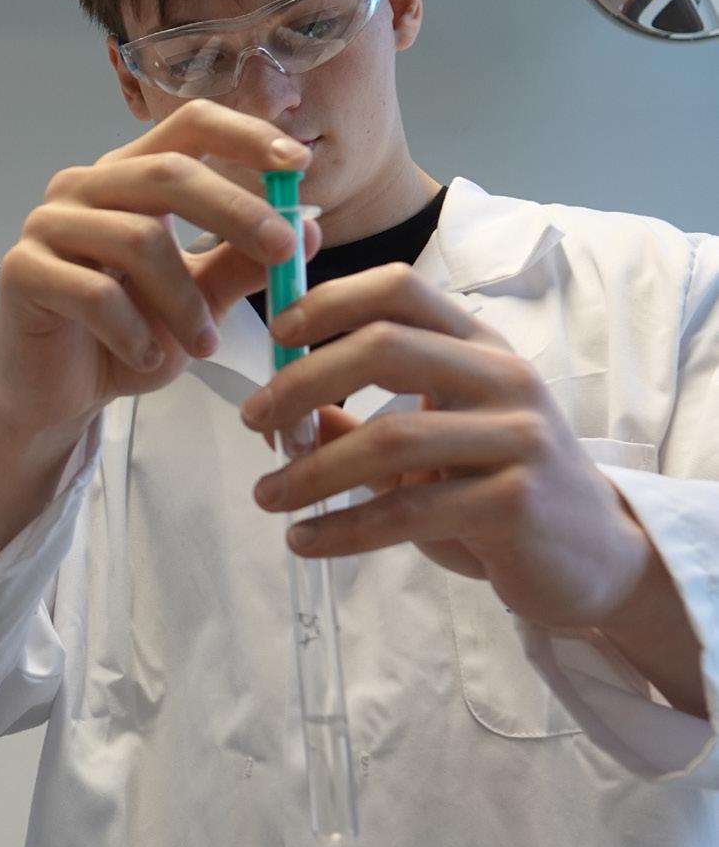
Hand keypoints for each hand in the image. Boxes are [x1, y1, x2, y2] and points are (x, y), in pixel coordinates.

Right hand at [0, 99, 318, 442]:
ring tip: (205, 346)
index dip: (245, 135)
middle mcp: (84, 187)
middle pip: (167, 173)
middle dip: (235, 211)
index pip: (188, 125)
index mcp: (128, 177)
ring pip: (137, 240)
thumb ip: (242, 265)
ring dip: (185, 301)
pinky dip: (134, 332)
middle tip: (285, 253)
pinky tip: (147, 359)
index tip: (299, 163)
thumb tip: (310, 230)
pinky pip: (95, 294)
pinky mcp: (23, 272)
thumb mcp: (200, 301)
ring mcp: (48, 224)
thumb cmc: (127, 337)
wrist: (57, 392)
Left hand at [241, 262, 674, 636]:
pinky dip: (342, 528)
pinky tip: (302, 540)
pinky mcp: (516, 502)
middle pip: (384, 348)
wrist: (594, 558)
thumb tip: (277, 407)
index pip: (400, 288)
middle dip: (302, 383)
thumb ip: (359, 420)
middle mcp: (503, 376)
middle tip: (253, 420)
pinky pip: (407, 512)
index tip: (276, 335)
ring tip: (265, 497)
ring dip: (311, 471)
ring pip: (388, 438)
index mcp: (479, 345)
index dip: (329, 300)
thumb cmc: (496, 488)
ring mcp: (517, 436)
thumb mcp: (431, 440)